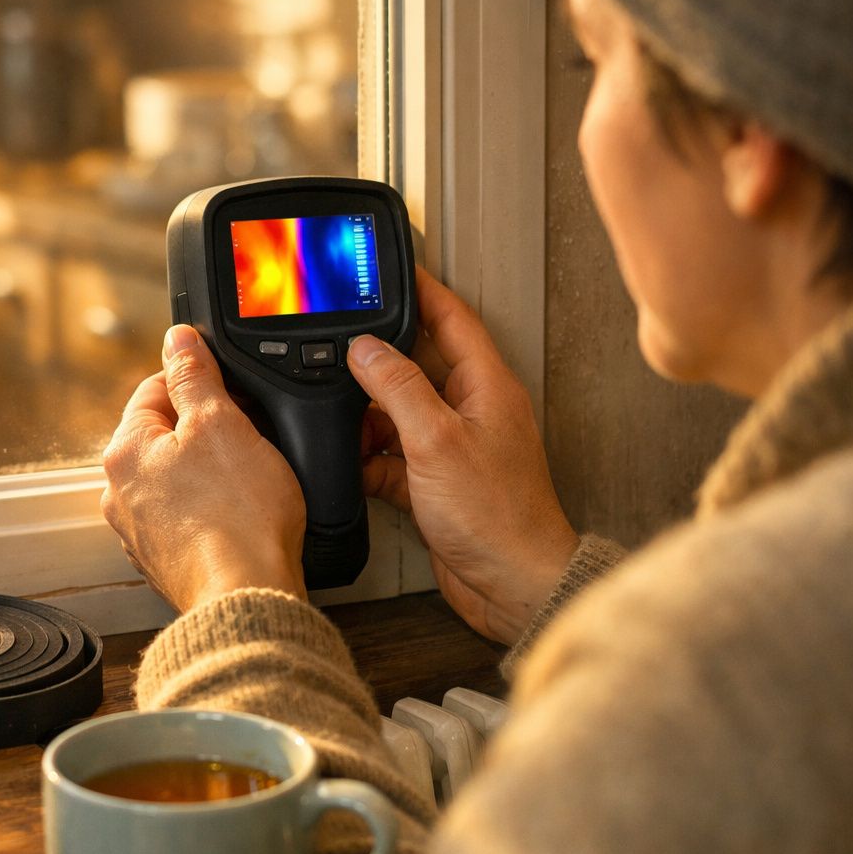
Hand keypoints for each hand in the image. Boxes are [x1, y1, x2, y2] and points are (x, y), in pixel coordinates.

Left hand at [101, 325, 306, 613]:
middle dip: (207, 429)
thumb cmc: (237, 516)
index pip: (154, 390)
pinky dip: (211, 510)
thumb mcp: (221, 423)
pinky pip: (187, 517)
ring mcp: (139, 531)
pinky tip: (240, 516)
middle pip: (164, 435)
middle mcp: (119, 492)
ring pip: (176, 477)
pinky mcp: (164, 560)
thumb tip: (179, 339)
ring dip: (210, 471)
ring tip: (248, 479)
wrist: (246, 597)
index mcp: (124, 451)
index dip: (199, 381)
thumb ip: (195, 375)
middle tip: (248, 436)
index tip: (232, 391)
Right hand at [348, 267, 577, 644]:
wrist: (512, 586)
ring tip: (341, 414)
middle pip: (417, 364)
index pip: (452, 318)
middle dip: (377, 356)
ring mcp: (453, 447)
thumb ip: (398, 388)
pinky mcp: (435, 484)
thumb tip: (365, 348)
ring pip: (398, 412)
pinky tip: (353, 462)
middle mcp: (472, 411)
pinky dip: (369, 457)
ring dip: (368, 415)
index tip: (391, 268)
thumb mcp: (437, 440)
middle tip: (340, 341)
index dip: (421, 289)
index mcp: (486, 387)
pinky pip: (392, 456)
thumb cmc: (499, 518)